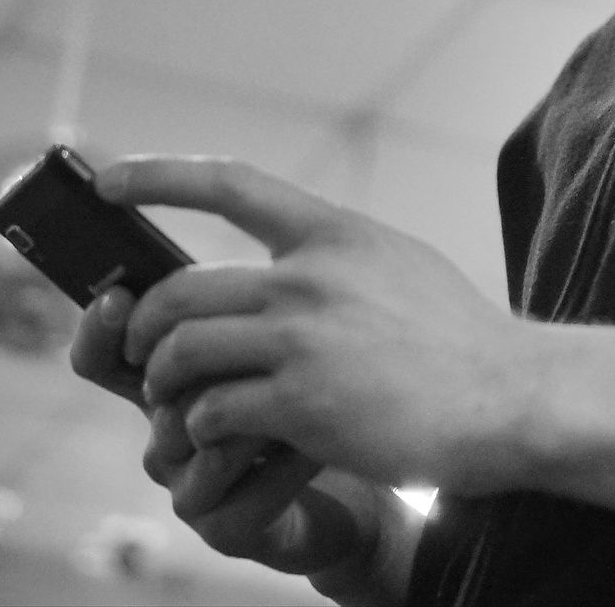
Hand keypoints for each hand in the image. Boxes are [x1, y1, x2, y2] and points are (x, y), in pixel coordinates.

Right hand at [71, 284, 403, 592]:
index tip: (115, 295)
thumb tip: (243, 206)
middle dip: (193, 359)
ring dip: (252, 405)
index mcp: (182, 368)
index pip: (109, 350)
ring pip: (191, 436)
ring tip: (304, 389)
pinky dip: (282, 462)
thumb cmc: (331, 381)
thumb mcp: (298, 320)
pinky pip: (235, 494)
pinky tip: (318, 446)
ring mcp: (191, 480)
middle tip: (248, 340)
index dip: (100, 324)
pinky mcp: (227, 525)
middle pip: (145, 388)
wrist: (375, 461)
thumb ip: (260, 278)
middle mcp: (170, 426)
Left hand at [98, 156, 530, 493]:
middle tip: (144, 348)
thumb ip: (339, 253)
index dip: (159, 174)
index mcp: (334, 233)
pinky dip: (201, 430)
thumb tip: (289, 248)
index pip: (230, 184)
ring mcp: (303, 338)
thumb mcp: (399, 262)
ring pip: (180, 350)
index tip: (108, 179)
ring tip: (176, 401)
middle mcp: (310, 275)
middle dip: (142, 324)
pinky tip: (222, 439)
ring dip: (163, 381)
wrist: (506, 395)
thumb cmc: (458, 335)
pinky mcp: (302, 403)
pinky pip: (210, 411)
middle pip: (179, 288)